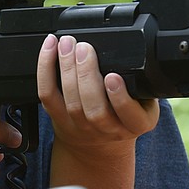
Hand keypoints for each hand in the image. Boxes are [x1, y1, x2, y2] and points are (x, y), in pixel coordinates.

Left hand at [37, 33, 158, 150]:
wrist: (100, 144)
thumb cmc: (122, 114)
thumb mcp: (143, 102)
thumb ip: (140, 84)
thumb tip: (129, 50)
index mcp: (135, 124)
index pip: (130, 115)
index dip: (120, 97)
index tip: (113, 76)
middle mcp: (109, 130)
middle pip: (95, 109)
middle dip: (87, 74)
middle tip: (84, 48)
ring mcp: (81, 128)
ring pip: (71, 103)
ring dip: (67, 69)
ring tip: (67, 45)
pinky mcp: (59, 120)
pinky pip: (48, 96)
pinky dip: (46, 70)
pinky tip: (50, 49)